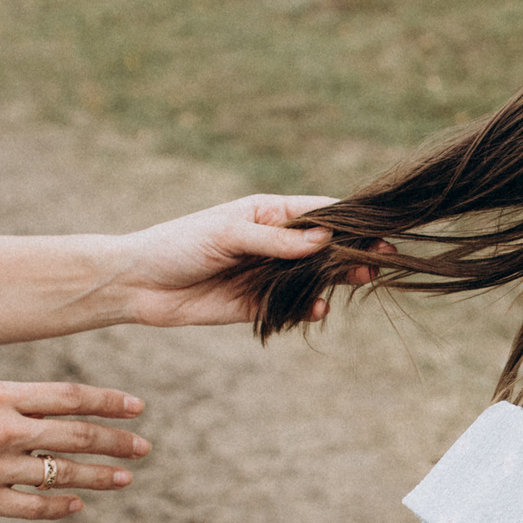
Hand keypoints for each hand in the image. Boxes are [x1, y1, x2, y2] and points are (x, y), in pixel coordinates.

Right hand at [0, 381, 150, 521]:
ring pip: (62, 471)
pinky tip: (79, 505)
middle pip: (75, 434)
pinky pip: (33, 506)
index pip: (67, 396)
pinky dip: (60, 505)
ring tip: (126, 477)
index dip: (107, 403)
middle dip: (115, 441)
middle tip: (144, 446)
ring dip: (100, 475)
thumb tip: (42, 412)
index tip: (136, 408)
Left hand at [101, 194, 359, 326]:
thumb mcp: (227, 234)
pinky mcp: (260, 305)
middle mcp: (275, 243)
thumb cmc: (179, 244)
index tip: (379, 228)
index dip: (351, 220)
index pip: (320, 212)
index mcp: (269, 213)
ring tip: (362, 281)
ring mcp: (270, 274)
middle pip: (325, 246)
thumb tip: (323, 239)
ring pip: (315, 277)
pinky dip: (309, 309)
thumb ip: (275, 240)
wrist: (140, 284)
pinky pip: (294, 307)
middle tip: (383, 259)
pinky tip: (319, 309)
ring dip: (338, 280)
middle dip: (353, 252)